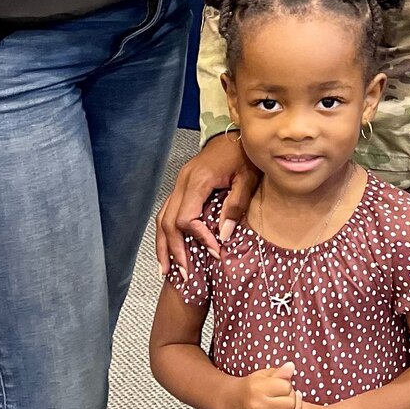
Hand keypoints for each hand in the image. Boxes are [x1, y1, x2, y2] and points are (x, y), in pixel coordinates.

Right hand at [155, 131, 257, 277]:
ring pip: (162, 218)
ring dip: (164, 245)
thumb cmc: (244, 154)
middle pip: (169, 222)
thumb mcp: (247, 178)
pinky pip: (167, 211)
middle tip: (185, 274)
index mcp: (198, 180)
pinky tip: (168, 247)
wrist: (235, 134)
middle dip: (175, 250)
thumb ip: (235, 206)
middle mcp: (183, 182)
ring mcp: (179, 183)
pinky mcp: (181, 185)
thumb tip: (224, 235)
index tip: (215, 251)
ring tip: (167, 270)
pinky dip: (166, 231)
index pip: (187, 218)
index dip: (199, 238)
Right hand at [230, 363, 302, 408]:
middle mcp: (256, 406)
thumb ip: (280, 372)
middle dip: (292, 398)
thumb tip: (291, 366)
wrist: (233, 401)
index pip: (287, 387)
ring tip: (288, 405)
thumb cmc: (253, 385)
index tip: (283, 386)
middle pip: (290, 404)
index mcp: (257, 388)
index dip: (288, 385)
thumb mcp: (264, 375)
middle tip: (286, 396)